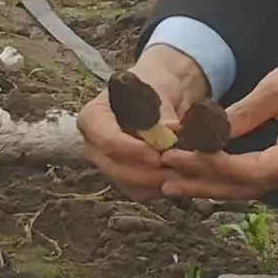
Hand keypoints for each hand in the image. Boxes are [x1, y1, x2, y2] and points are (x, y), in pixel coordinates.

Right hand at [79, 41, 213, 199]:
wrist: (163, 94)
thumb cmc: (155, 86)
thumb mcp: (157, 91)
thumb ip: (160, 115)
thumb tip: (167, 133)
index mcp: (92, 118)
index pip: (107, 141)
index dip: (132, 151)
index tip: (159, 154)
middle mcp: (93, 145)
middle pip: (116, 168)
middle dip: (149, 171)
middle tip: (178, 167)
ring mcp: (107, 164)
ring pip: (128, 184)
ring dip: (158, 181)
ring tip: (185, 171)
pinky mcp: (124, 178)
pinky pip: (140, 191)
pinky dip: (161, 187)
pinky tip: (182, 177)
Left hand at [155, 51, 277, 201]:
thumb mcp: (277, 88)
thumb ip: (242, 113)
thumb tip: (204, 131)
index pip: (250, 170)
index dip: (212, 165)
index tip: (180, 154)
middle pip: (245, 188)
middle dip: (204, 183)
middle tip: (166, 179)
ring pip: (247, 188)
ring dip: (211, 184)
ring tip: (173, 182)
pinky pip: (253, 179)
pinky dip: (226, 177)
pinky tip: (200, 175)